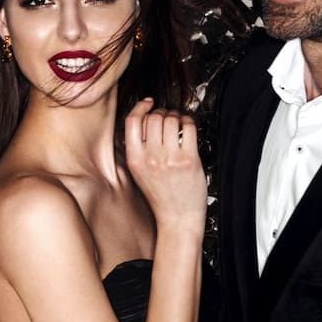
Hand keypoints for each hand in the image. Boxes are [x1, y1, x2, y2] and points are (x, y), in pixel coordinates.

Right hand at [124, 98, 206, 228]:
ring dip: (176, 116)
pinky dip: (189, 121)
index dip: (140, 107)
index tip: (148, 103)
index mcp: (134, 159)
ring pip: (171, 119)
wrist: (177, 217)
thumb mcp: (139, 172)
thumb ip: (139, 148)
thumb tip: (147, 120)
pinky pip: (188, 127)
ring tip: (178, 122)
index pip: (132, 122)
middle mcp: (150, 158)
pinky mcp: (189, 159)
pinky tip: (187, 127)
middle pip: (153, 117)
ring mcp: (170, 158)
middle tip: (167, 117)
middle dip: (162, 112)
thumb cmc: (160, 196)